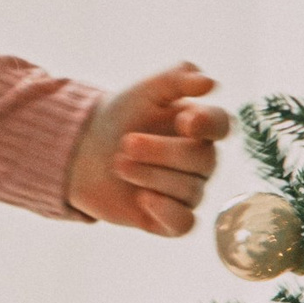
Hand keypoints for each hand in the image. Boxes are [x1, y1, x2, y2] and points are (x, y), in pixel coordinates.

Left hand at [66, 65, 230, 234]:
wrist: (82, 150)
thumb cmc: (120, 117)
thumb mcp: (144, 90)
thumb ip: (177, 78)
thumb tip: (211, 83)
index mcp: (199, 127)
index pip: (221, 126)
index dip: (207, 124)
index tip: (183, 121)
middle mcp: (200, 161)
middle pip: (203, 160)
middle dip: (161, 151)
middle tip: (125, 143)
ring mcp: (187, 191)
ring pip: (190, 190)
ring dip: (149, 175)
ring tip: (118, 164)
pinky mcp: (170, 219)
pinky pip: (184, 223)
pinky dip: (166, 211)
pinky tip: (142, 199)